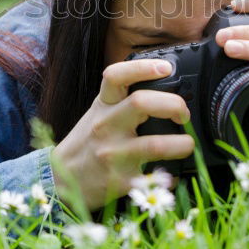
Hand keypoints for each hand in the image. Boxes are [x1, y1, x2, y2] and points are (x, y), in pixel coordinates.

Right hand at [50, 58, 193, 211]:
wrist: (60, 179)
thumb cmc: (87, 141)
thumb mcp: (99, 113)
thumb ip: (123, 99)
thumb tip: (166, 85)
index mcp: (103, 105)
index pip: (116, 76)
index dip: (143, 67)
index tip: (166, 67)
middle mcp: (106, 126)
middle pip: (142, 103)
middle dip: (174, 105)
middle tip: (183, 114)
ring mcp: (112, 154)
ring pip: (156, 145)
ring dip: (182, 144)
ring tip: (188, 144)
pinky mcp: (120, 181)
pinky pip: (152, 178)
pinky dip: (170, 176)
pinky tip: (174, 172)